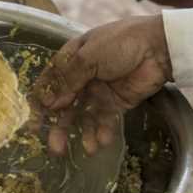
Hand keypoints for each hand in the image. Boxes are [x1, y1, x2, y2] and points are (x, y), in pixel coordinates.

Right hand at [31, 15, 171, 155]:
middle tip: (56, 147)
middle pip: (64, 106)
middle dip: (60, 127)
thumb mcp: (87, 56)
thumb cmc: (118, 43)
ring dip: (83, 133)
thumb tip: (48, 104)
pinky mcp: (117, 104)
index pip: (49, 84)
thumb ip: (68, 80)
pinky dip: (102, 132)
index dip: (40, 104)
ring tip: (85, 149)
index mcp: (70, 60)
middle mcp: (81, 78)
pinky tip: (101, 142)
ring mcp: (99, 92)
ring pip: (84, 117)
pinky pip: (105, 121)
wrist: (158, 47)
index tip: (34, 125)